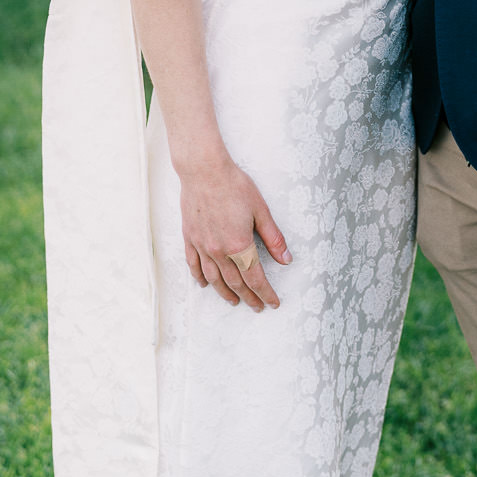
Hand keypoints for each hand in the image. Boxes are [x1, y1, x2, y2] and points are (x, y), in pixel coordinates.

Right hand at [179, 155, 291, 309]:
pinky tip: (205, 284)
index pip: (255, 278)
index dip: (265, 293)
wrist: (204, 170)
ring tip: (234, 301)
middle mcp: (219, 251)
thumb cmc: (234, 185)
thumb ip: (273, 238)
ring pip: (214, 279)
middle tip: (257, 307)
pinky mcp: (190, 238)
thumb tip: (286, 259)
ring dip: (225, 293)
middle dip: (248, 297)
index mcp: (239, 245)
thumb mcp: (261, 210)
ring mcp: (201, 246)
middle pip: (235, 283)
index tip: (273, 303)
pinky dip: (201, 278)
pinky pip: (194, 265)